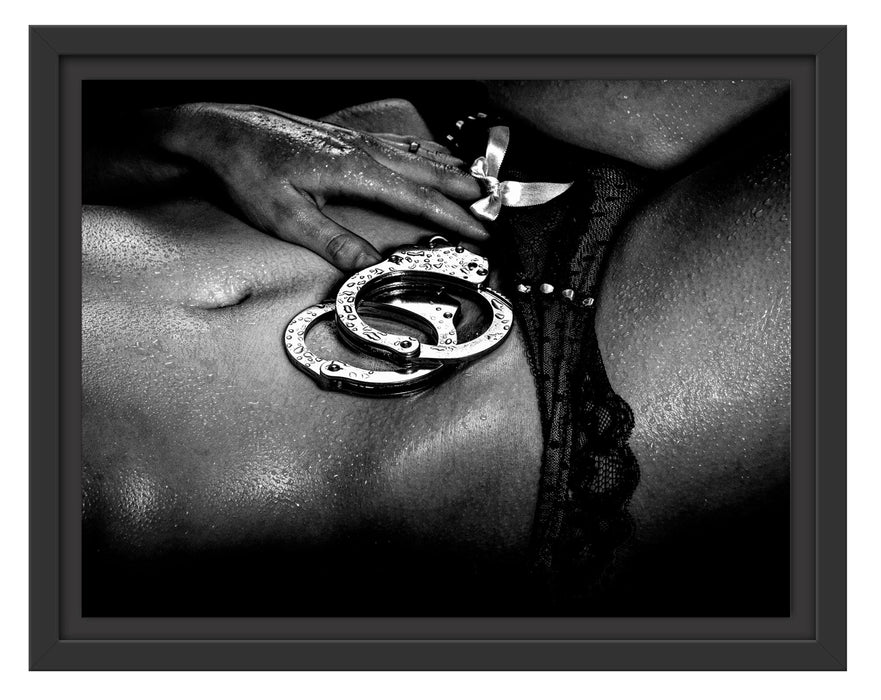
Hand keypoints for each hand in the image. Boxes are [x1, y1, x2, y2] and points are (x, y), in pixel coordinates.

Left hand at [157, 103, 486, 269]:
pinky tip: (429, 151)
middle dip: (463, 190)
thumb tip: (369, 266)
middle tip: (496, 203)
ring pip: (414, 153)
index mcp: (354, 172)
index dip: (451, 217)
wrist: (221, 132)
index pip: (416, 198)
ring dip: (448, 168)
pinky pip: (396, 142)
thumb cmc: (248, 172)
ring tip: (477, 178)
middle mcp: (361, 151)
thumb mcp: (285, 216)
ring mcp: (353, 140)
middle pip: (425, 171)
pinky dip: (423, 149)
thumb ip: (331, 241)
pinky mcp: (343, 136)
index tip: (480, 230)